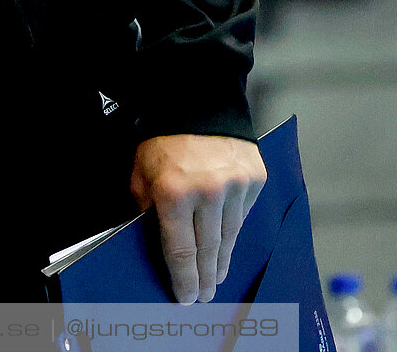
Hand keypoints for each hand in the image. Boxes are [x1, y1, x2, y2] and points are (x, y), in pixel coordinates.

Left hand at [130, 134, 265, 303]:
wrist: (195, 100)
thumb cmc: (162, 140)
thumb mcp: (140, 174)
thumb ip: (147, 210)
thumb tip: (158, 243)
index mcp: (173, 192)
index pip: (181, 251)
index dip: (184, 279)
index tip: (186, 297)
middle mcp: (208, 192)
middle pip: (209, 251)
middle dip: (205, 278)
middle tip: (204, 296)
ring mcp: (236, 185)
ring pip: (230, 236)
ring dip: (222, 260)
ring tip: (217, 276)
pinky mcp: (255, 177)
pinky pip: (244, 214)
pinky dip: (235, 229)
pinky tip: (227, 242)